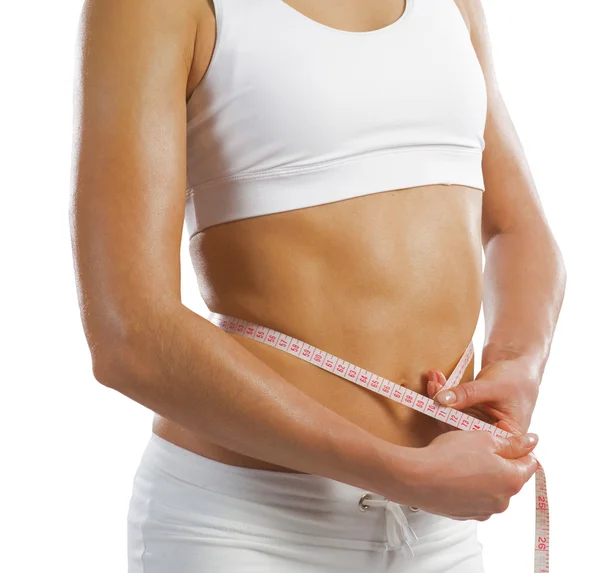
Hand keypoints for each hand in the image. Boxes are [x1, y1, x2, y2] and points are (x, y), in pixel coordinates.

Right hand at [384, 430, 539, 520]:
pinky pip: (475, 498)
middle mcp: (503, 501)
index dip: (516, 447)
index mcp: (512, 480)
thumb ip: (512, 442)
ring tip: (461, 461)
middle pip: (510, 477)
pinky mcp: (466, 515)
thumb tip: (532, 441)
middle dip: (499, 462)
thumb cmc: (449, 455)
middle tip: (477, 447)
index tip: (501, 439)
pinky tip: (453, 474)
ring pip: (492, 488)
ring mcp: (485, 511)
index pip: (529, 462)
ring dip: (484, 475)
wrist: (417, 478)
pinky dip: (469, 487)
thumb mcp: (483, 438)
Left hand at [428, 352, 541, 434]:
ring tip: (434, 379)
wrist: (517, 364)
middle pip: (460, 428)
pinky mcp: (470, 414)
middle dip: (443, 407)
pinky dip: (443, 392)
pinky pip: (452, 407)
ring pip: (453, 417)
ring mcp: (478, 424)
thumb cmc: (516, 377)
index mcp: (507, 437)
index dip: (454, 423)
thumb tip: (441, 400)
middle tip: (433, 386)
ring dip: (440, 396)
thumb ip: (468, 394)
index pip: (476, 437)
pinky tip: (436, 379)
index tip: (438, 405)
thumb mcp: (492, 386)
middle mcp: (492, 435)